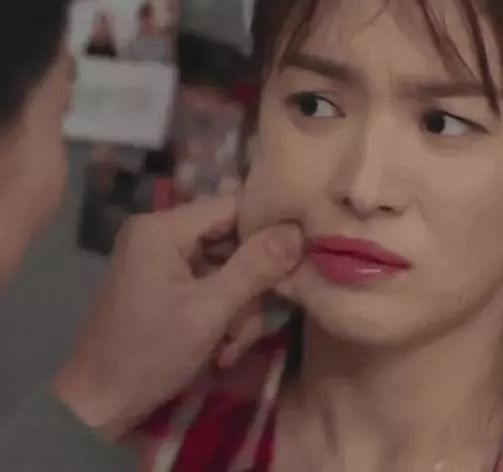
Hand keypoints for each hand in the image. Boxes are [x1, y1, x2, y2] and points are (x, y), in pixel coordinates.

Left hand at [52, 196, 301, 438]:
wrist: (98, 404)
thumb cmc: (150, 354)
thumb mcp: (210, 312)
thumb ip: (254, 268)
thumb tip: (297, 231)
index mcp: (163, 227)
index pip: (233, 205)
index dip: (267, 229)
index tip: (294, 259)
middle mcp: (160, 231)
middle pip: (231, 239)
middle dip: (248, 284)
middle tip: (249, 324)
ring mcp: (161, 256)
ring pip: (225, 265)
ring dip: (238, 307)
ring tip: (230, 347)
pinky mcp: (165, 278)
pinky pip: (209, 281)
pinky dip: (222, 311)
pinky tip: (220, 347)